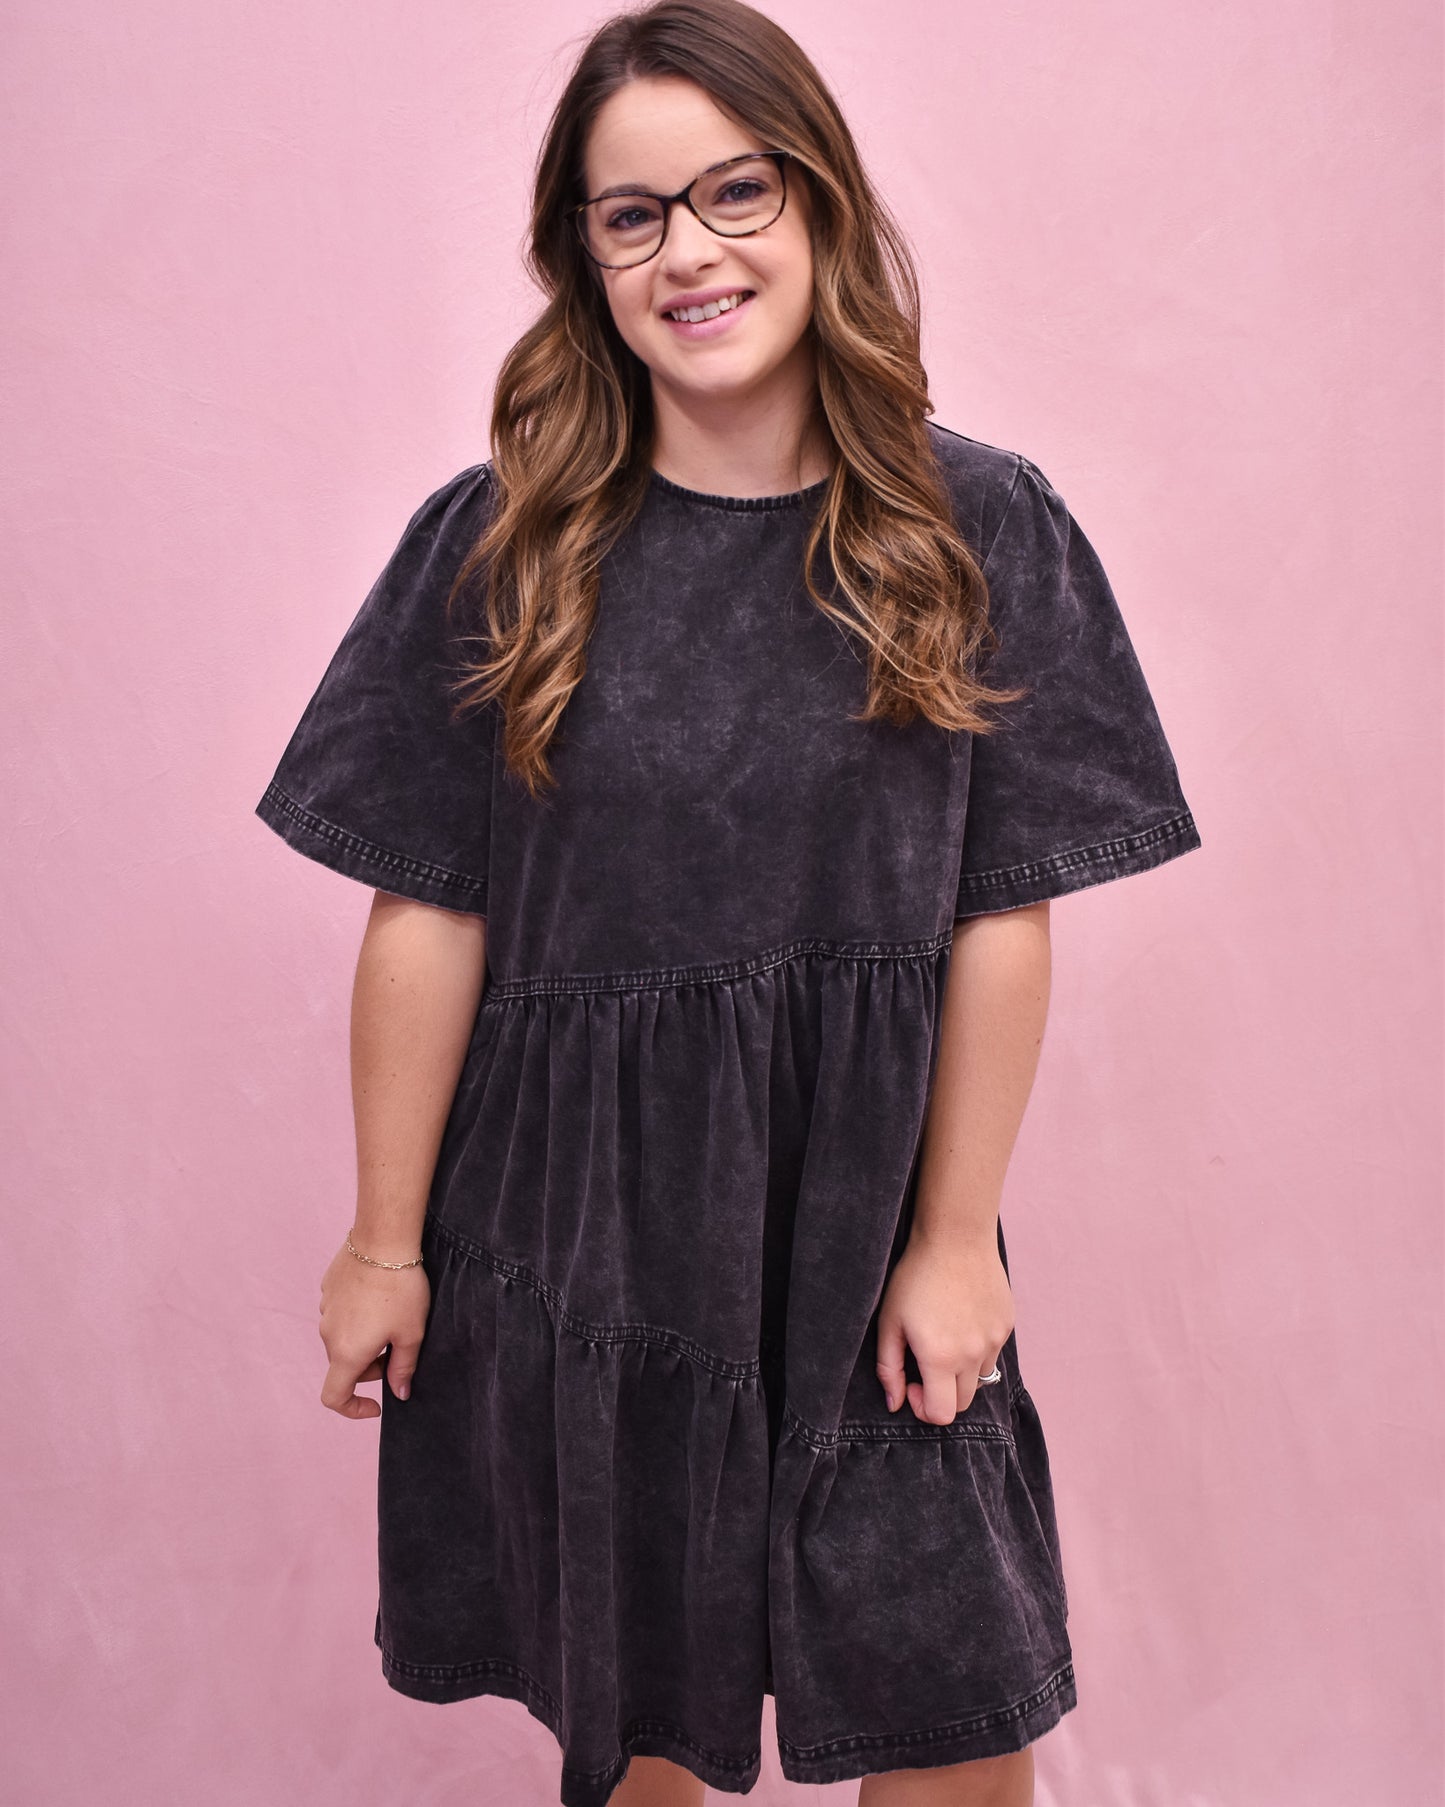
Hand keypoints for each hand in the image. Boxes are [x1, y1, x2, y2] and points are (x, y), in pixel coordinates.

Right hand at [318, 1237, 430, 1418]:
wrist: (383, 1239)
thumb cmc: (401, 1289)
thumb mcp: (411, 1333)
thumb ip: (403, 1368)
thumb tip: (400, 1394)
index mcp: (346, 1353)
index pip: (334, 1397)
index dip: (352, 1409)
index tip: (376, 1404)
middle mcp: (328, 1334)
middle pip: (344, 1365)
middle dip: (370, 1366)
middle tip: (398, 1346)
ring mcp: (325, 1309)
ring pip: (343, 1338)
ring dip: (364, 1339)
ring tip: (393, 1315)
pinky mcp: (328, 1288)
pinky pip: (341, 1313)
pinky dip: (358, 1315)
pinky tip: (380, 1295)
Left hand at [875, 1230, 1013, 1423]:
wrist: (955, 1237)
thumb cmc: (915, 1277)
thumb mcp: (889, 1322)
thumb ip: (890, 1369)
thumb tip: (895, 1403)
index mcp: (941, 1358)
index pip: (942, 1415)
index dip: (924, 1408)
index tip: (913, 1383)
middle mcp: (973, 1355)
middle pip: (964, 1402)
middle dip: (942, 1394)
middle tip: (926, 1362)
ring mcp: (994, 1340)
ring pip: (980, 1377)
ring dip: (961, 1371)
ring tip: (945, 1336)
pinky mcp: (1007, 1324)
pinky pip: (992, 1351)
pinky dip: (977, 1347)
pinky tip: (961, 1318)